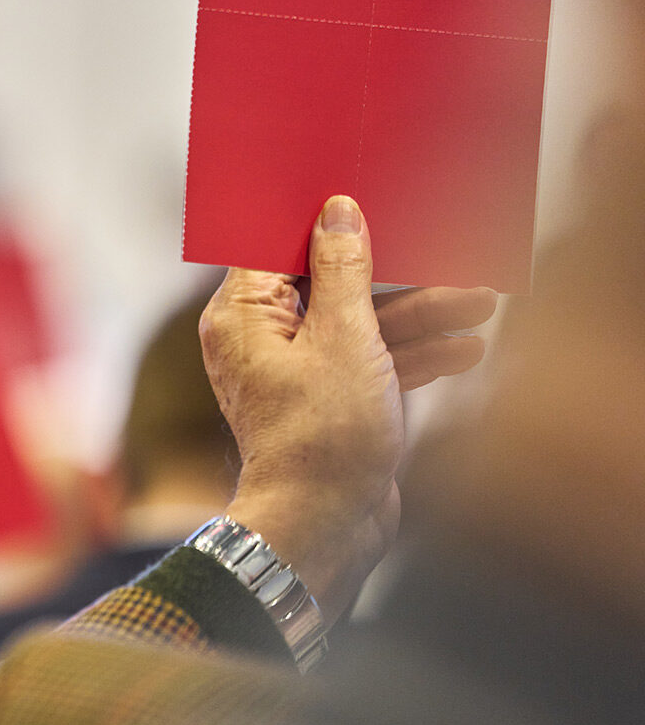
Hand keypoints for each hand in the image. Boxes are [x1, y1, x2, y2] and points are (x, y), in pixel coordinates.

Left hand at [199, 197, 492, 622]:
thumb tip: (335, 213)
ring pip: (360, 324)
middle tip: (453, 256)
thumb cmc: (322, 435)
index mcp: (243, 315)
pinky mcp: (327, 400)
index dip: (323, 221)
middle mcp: (261, 338)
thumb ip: (343, 271)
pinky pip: (369, 361)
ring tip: (481, 304)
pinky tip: (465, 350)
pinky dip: (412, 355)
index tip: (369, 199)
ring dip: (421, 315)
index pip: (277, 245)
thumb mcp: (343, 338)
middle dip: (399, 274)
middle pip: (332, 284)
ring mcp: (295, 370)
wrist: (325, 525)